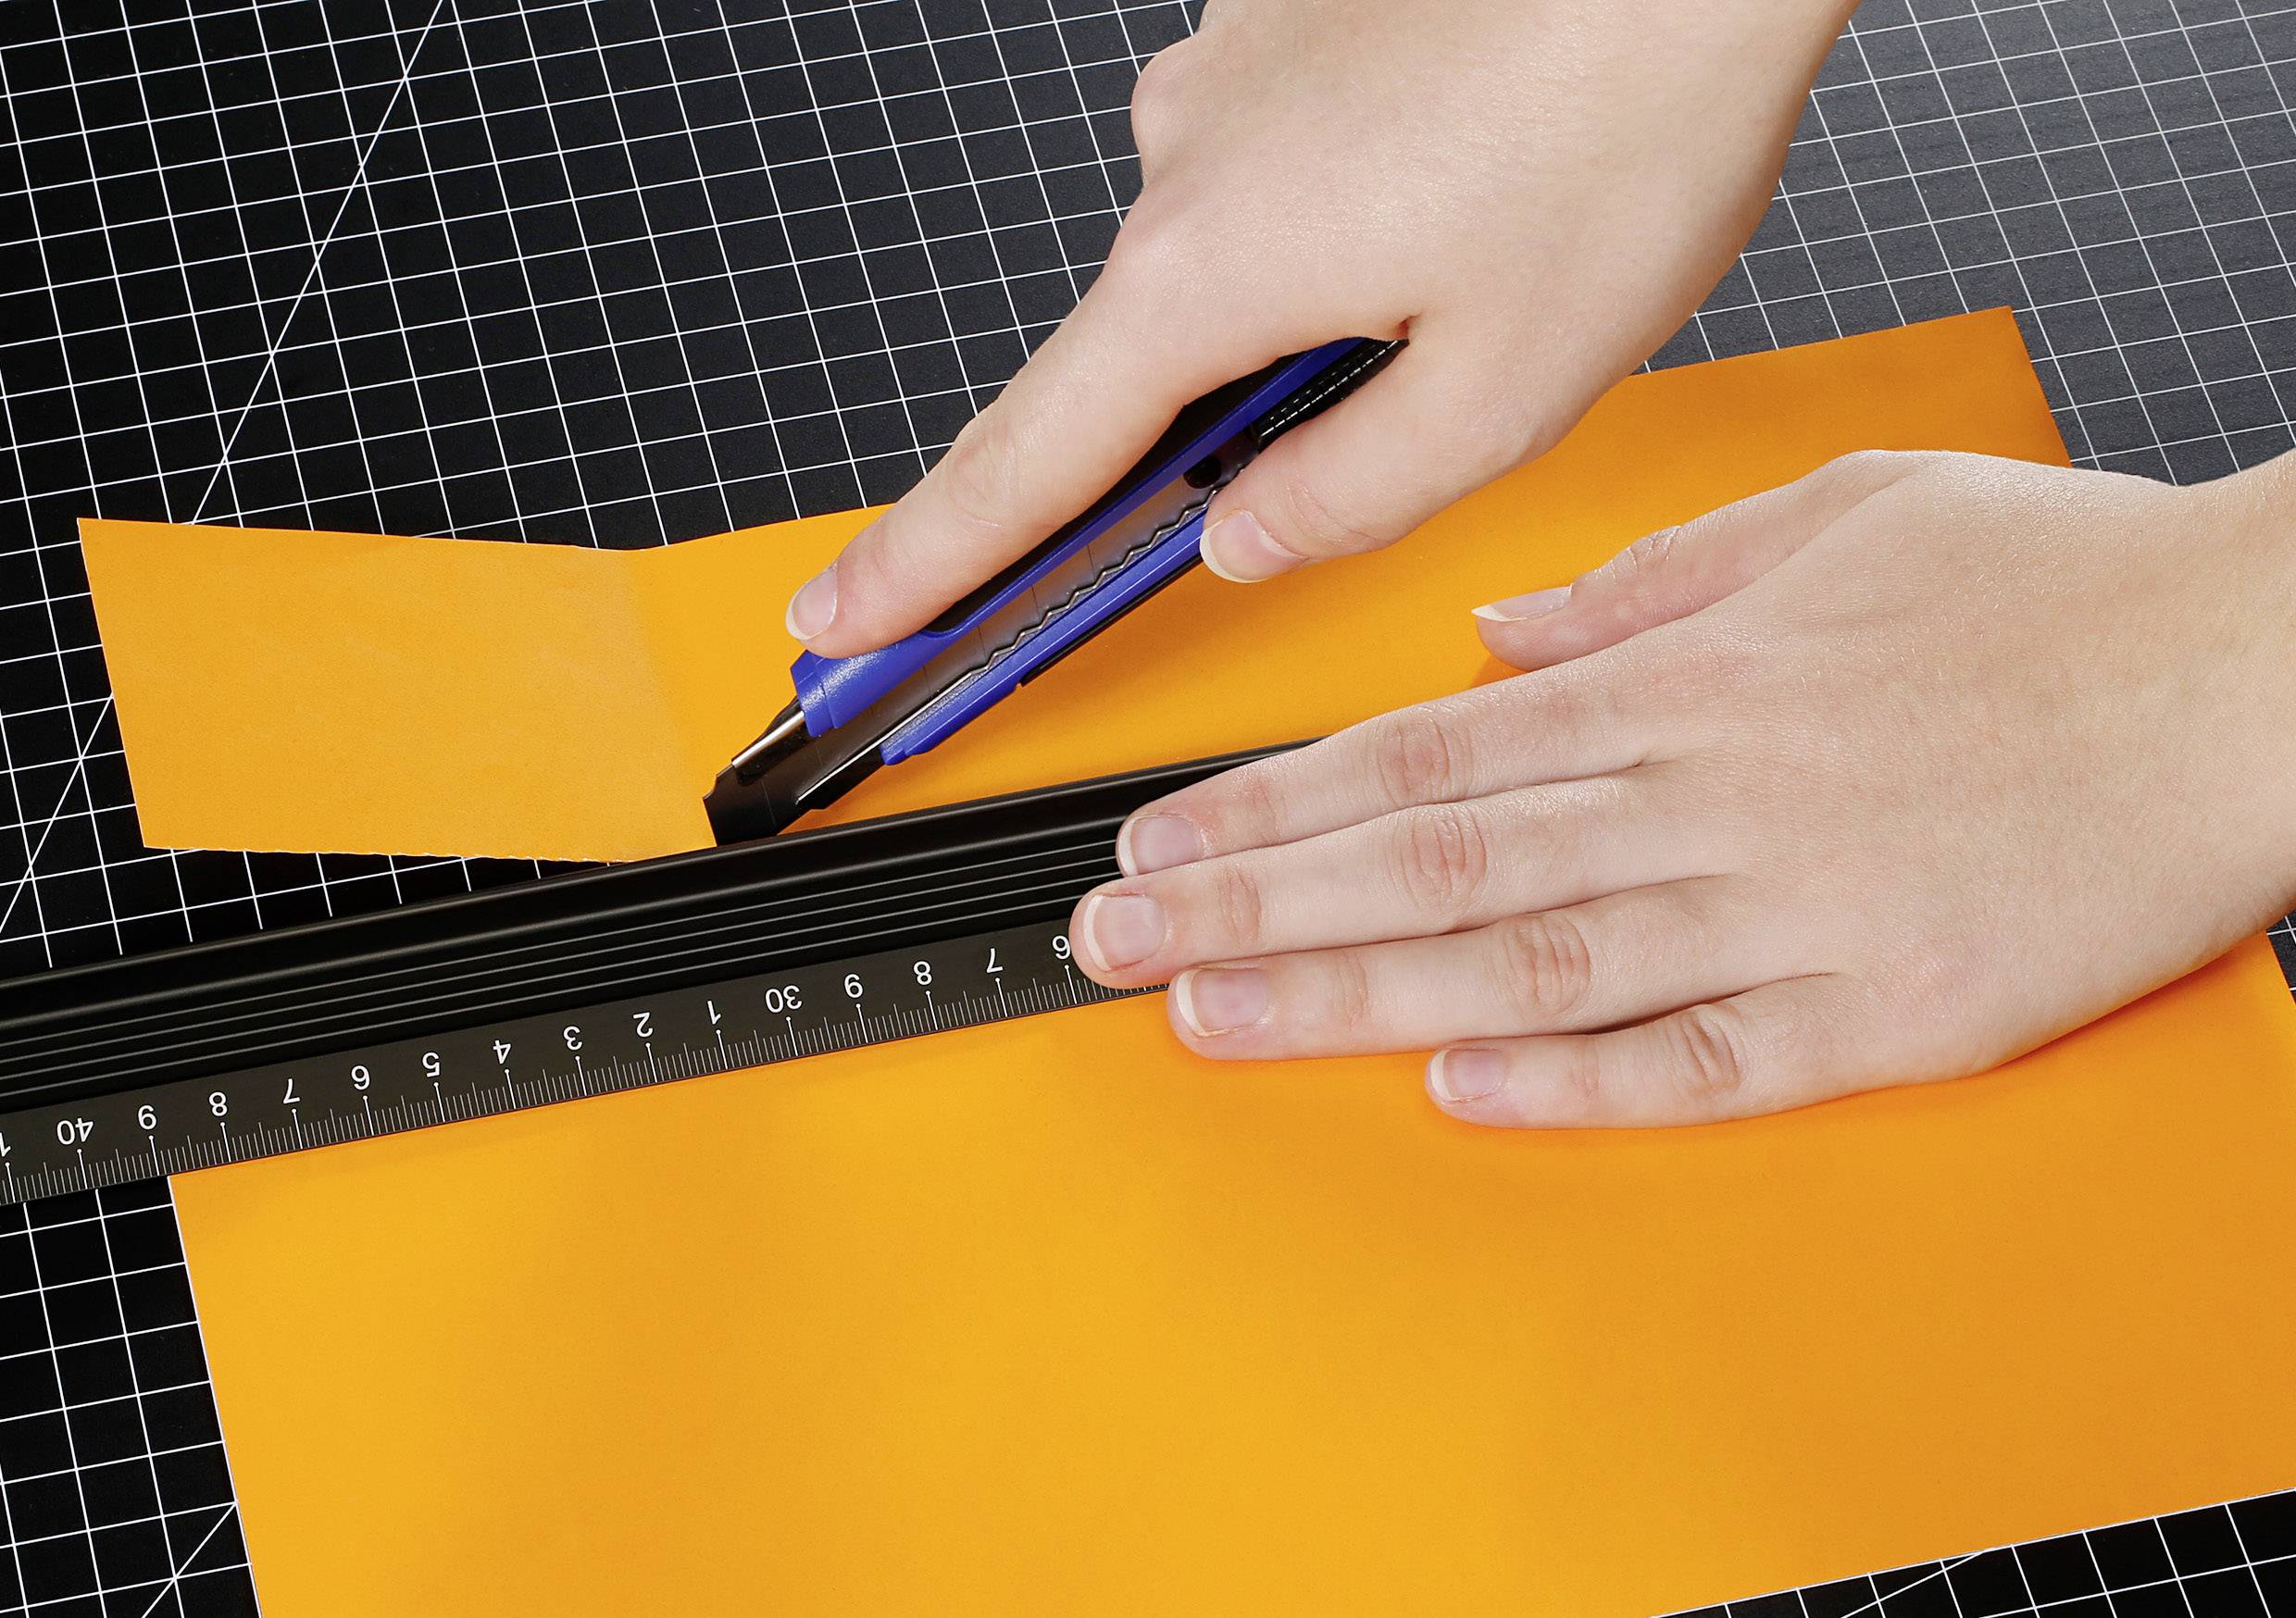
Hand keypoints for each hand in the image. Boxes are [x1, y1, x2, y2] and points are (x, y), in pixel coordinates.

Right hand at [783, 0, 1852, 654]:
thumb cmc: (1633, 111)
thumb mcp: (1506, 388)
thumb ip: (1346, 499)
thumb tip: (1240, 536)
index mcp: (1209, 269)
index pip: (1024, 464)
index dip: (926, 562)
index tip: (844, 618)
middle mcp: (1183, 157)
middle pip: (1131, 365)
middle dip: (1188, 440)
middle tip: (1283, 456)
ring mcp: (1225, 73)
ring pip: (1230, 261)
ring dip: (1310, 313)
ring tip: (1470, 292)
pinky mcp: (1281, 23)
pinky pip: (1283, 163)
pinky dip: (1348, 212)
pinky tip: (1461, 201)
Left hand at [1067, 450, 2295, 1126]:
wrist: (2252, 671)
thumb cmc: (2054, 586)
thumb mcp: (1830, 519)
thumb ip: (1639, 585)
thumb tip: (1494, 640)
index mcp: (1683, 679)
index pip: (1421, 755)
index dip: (1266, 806)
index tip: (1155, 843)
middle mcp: (1708, 795)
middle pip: (1432, 860)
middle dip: (1251, 903)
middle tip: (1112, 943)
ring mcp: (1791, 910)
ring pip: (1528, 961)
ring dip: (1353, 994)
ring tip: (1211, 1016)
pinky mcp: (1886, 1015)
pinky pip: (1706, 1057)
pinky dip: (1578, 1077)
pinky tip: (1459, 1087)